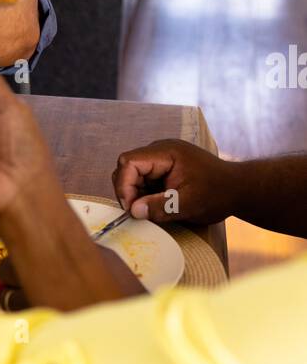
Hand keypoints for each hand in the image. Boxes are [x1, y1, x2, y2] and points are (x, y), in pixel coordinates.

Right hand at [112, 139, 236, 224]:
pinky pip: (144, 180)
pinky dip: (144, 195)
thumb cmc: (218, 194)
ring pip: (133, 175)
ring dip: (135, 194)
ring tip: (148, 211)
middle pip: (127, 167)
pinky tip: (155, 206)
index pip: (129, 162)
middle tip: (137, 212)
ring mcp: (162, 160)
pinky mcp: (164, 170)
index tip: (131, 208)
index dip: (124, 185)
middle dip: (127, 190)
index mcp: (166, 152)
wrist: (239, 189)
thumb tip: (133, 211)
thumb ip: (160, 207)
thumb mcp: (188, 204)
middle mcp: (160, 151)